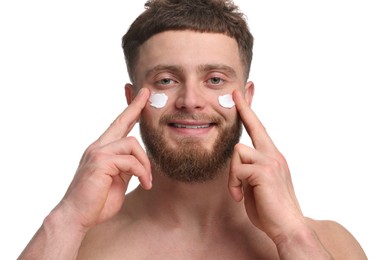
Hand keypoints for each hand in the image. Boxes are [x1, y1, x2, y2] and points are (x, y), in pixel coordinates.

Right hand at [55, 88, 151, 231]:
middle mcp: (98, 147)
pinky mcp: (100, 162)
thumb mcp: (118, 180)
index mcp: (102, 150)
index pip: (118, 126)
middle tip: (147, 93)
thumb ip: (126, 166)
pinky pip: (130, 160)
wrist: (76, 217)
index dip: (130, 110)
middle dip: (135, 106)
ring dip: (145, 163)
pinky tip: (144, 183)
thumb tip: (138, 159)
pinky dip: (141, 172)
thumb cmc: (97, 201)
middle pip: (121, 121)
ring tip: (147, 180)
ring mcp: (98, 152)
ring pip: (132, 143)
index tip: (140, 97)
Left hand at [228, 90, 303, 242]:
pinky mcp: (263, 171)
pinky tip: (239, 197)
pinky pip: (237, 169)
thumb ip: (249, 170)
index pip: (259, 129)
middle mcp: (273, 155)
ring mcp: (270, 161)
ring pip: (238, 151)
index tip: (242, 94)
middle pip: (254, 125)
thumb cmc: (271, 208)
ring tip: (238, 191)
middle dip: (244, 108)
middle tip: (236, 92)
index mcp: (273, 157)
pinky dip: (233, 184)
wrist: (288, 227)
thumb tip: (238, 163)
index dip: (250, 111)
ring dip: (232, 173)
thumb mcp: (257, 185)